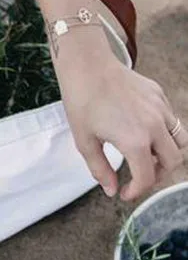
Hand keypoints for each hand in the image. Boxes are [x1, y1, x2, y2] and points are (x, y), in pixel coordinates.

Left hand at [56, 31, 186, 200]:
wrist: (87, 66)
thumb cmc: (82, 103)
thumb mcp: (85, 143)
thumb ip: (100, 170)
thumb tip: (111, 190)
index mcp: (135, 141)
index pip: (147, 177)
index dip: (136, 191)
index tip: (124, 193)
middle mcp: (154, 126)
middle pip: (173, 162)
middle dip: (157, 176)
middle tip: (138, 178)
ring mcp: (160, 108)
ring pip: (180, 140)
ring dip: (167, 155)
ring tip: (145, 157)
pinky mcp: (159, 95)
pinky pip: (172, 121)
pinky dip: (164, 134)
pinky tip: (142, 133)